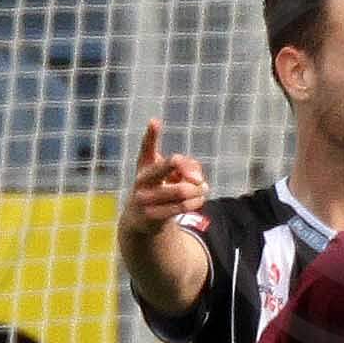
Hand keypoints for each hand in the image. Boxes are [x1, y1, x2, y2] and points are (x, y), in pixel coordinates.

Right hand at [116, 119, 207, 253]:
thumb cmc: (159, 189)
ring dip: (198, 189)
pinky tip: (199, 199)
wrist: (140, 221)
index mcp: (144, 165)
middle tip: (199, 178)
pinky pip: (182, 206)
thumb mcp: (169, 175)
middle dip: (188, 168)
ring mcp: (145, 198)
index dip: (151, 135)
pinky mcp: (152, 216)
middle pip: (168, 165)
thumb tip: (197, 179)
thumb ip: (186, 167)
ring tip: (203, 189)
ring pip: (182, 189)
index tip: (155, 121)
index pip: (146, 148)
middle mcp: (141, 179)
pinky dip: (196, 200)